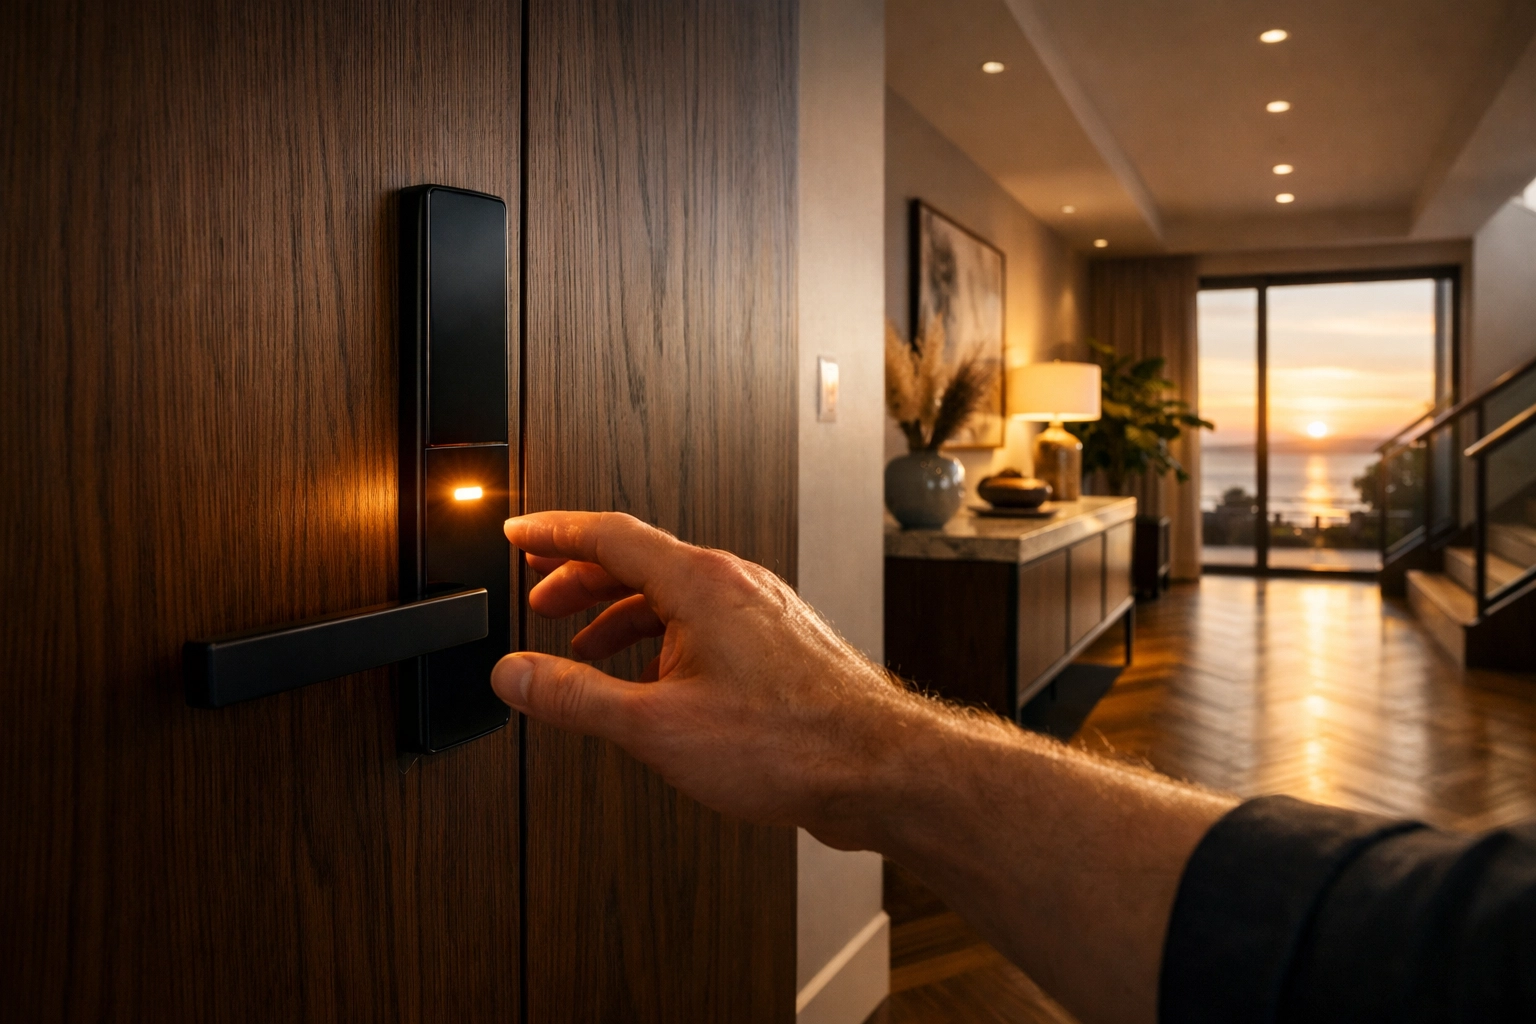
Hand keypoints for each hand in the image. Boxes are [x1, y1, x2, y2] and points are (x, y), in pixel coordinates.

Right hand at [493, 511, 920, 848]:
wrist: (878, 768)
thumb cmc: (791, 743)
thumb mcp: (656, 726)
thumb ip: (575, 697)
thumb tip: (516, 675)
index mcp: (701, 583)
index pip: (608, 534)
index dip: (553, 533)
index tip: (516, 534)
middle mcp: (735, 584)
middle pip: (639, 560)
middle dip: (580, 576)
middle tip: (539, 594)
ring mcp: (761, 612)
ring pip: (674, 594)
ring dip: (620, 612)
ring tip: (584, 643)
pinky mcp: (778, 644)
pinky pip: (704, 622)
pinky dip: (662, 638)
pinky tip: (652, 679)